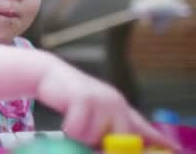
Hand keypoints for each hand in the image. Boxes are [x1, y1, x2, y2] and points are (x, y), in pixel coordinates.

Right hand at [38, 61, 179, 150]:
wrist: (50, 75)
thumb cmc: (72, 99)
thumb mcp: (94, 114)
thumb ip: (109, 129)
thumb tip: (116, 147)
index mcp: (120, 107)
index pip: (142, 127)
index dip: (156, 140)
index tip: (172, 149)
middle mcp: (114, 103)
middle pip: (123, 138)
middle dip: (107, 148)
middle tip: (91, 144)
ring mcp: (100, 100)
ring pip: (96, 136)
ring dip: (82, 137)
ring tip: (74, 127)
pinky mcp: (83, 98)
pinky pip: (78, 129)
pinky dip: (70, 130)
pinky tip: (66, 122)